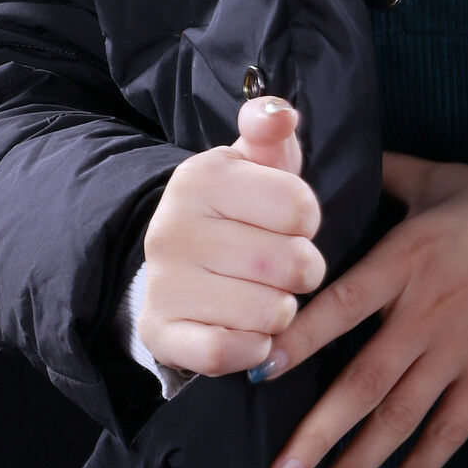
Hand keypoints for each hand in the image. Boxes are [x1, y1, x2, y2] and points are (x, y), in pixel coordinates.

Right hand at [136, 95, 325, 377]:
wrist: (179, 267)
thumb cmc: (238, 212)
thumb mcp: (256, 164)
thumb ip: (271, 130)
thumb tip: (278, 114)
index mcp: (201, 177)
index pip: (301, 208)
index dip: (308, 222)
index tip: (288, 223)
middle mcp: (173, 228)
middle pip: (291, 264)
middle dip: (303, 271)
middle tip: (283, 267)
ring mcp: (163, 282)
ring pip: (269, 312)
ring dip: (280, 312)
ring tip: (262, 295)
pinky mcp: (160, 332)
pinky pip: (229, 353)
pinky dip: (252, 349)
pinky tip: (247, 331)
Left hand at [262, 151, 467, 467]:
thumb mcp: (435, 178)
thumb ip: (380, 174)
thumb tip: (326, 157)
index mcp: (404, 264)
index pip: (340, 307)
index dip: (299, 340)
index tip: (256, 370)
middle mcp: (425, 317)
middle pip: (362, 384)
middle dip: (315, 436)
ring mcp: (458, 355)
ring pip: (399, 422)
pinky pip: (449, 435)